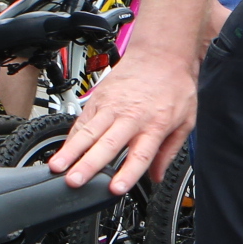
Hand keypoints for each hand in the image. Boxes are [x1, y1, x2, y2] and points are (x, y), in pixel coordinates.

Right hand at [49, 42, 194, 192]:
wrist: (161, 54)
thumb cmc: (174, 86)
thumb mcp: (185, 121)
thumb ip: (169, 151)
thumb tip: (157, 176)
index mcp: (155, 125)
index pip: (140, 154)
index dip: (127, 173)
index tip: (115, 189)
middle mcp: (130, 116)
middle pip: (107, 144)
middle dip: (88, 164)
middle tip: (74, 181)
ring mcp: (111, 106)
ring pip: (88, 131)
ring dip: (71, 151)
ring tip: (57, 167)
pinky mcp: (98, 98)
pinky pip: (82, 120)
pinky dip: (71, 136)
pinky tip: (62, 150)